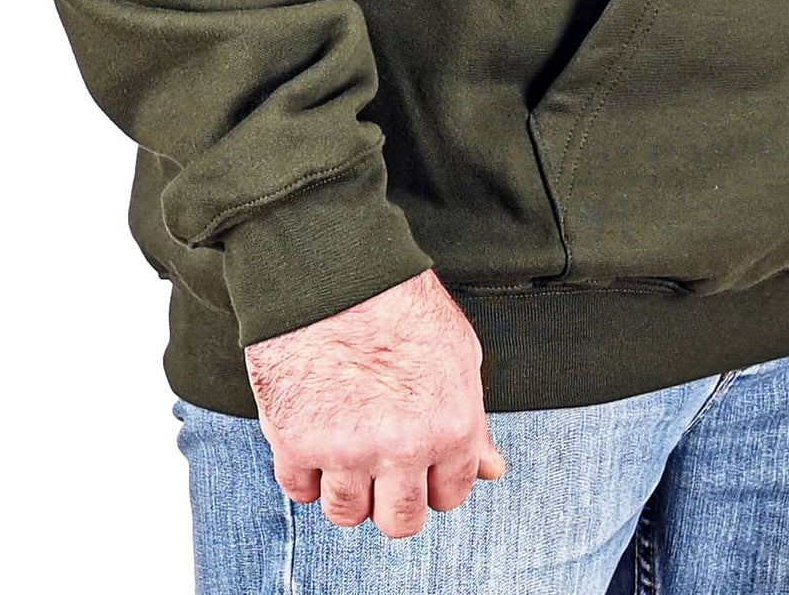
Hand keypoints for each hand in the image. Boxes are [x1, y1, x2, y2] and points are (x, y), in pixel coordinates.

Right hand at [244, 268, 506, 539]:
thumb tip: (491, 469)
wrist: (330, 265)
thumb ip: (473, 419)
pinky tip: (310, 432)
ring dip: (345, 486)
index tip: (416, 457)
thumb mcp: (456, 351)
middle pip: (400, 522)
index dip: (433, 479)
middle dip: (391, 499)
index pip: (449, 497)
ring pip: (346, 513)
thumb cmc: (398, 300)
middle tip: (377, 461)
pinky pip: (299, 491)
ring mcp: (347, 449)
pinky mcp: (296, 442)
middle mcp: (403, 448)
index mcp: (451, 427)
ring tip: (342, 442)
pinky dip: (303, 471)